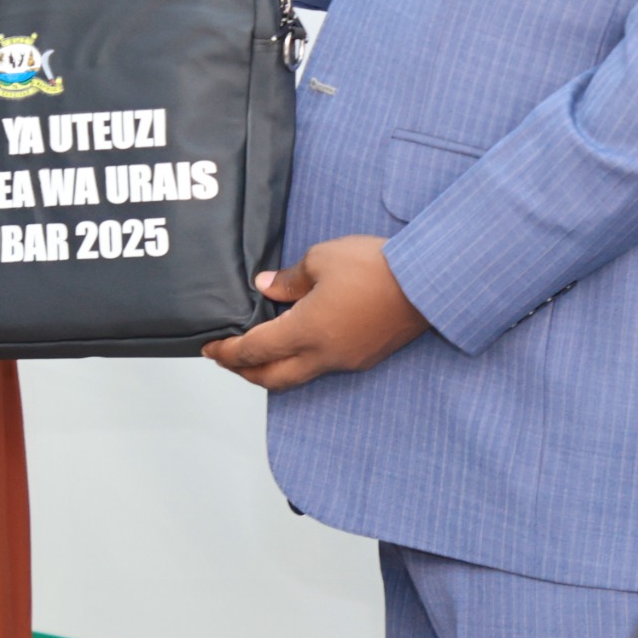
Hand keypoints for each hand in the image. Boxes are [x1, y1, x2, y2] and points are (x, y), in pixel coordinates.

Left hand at [200, 236, 429, 391]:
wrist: (426, 283)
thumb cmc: (376, 268)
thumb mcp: (322, 260)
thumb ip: (289, 279)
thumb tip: (266, 288)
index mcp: (307, 331)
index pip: (254, 350)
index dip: (228, 352)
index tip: (211, 347)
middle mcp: (323, 354)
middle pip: (271, 377)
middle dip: (243, 371)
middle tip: (226, 360)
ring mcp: (345, 360)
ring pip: (297, 377)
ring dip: (272, 371)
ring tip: (257, 356)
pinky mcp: (364, 358)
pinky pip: (321, 368)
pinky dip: (299, 363)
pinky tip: (298, 345)